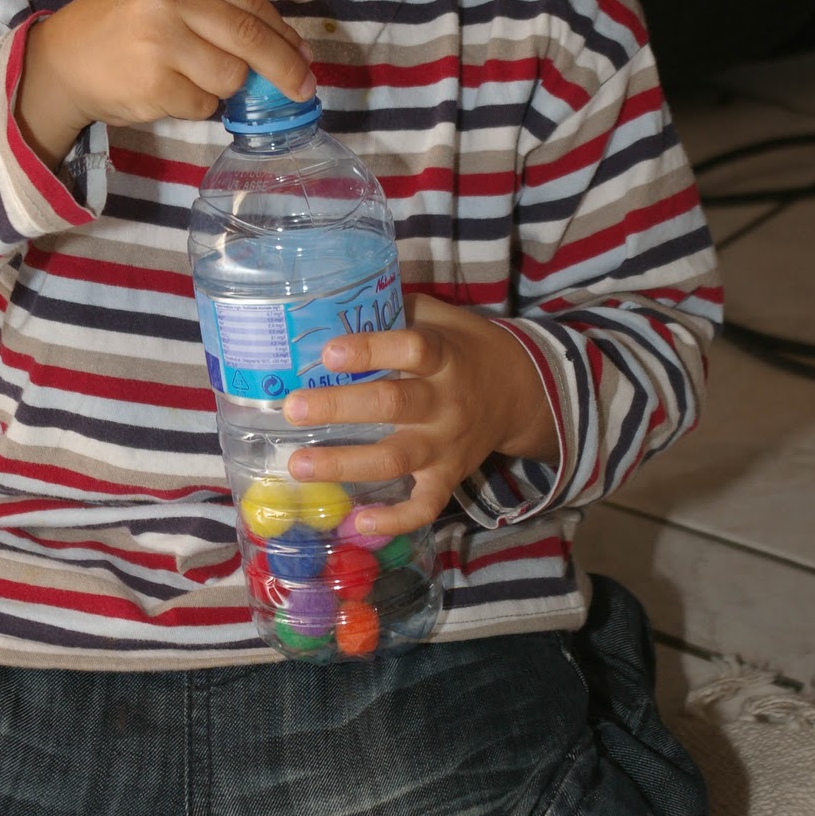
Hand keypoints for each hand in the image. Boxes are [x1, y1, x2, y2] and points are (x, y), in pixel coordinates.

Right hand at [15, 0, 313, 167]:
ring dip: (227, 88)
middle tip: (304, 89)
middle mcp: (170, 0)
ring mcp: (161, 43)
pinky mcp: (154, 84)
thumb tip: (287, 50)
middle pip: (250, 39)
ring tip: (195, 80)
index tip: (303, 56)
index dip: (283, 34)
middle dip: (285, 68)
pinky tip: (171, 93)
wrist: (61, 59)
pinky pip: (204, 104)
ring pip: (231, 76)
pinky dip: (198, 106)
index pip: (250, 2)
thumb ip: (216, 11)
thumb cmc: (120, 28)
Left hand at [281, 293, 559, 538]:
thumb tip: (334, 293)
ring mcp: (447, 445)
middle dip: (340, 407)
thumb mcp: (440, 317)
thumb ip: (395, 307)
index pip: (411, 349)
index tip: (329, 352)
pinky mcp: (449, 477)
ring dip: (346, 464)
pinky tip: (358, 522)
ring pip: (397, 459)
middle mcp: (445, 402)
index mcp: (444, 355)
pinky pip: (425, 506)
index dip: (371, 349)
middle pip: (393, 405)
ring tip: (299, 465)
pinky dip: (395, 520)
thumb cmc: (463, 348)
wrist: (520, 392)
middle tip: (294, 408)